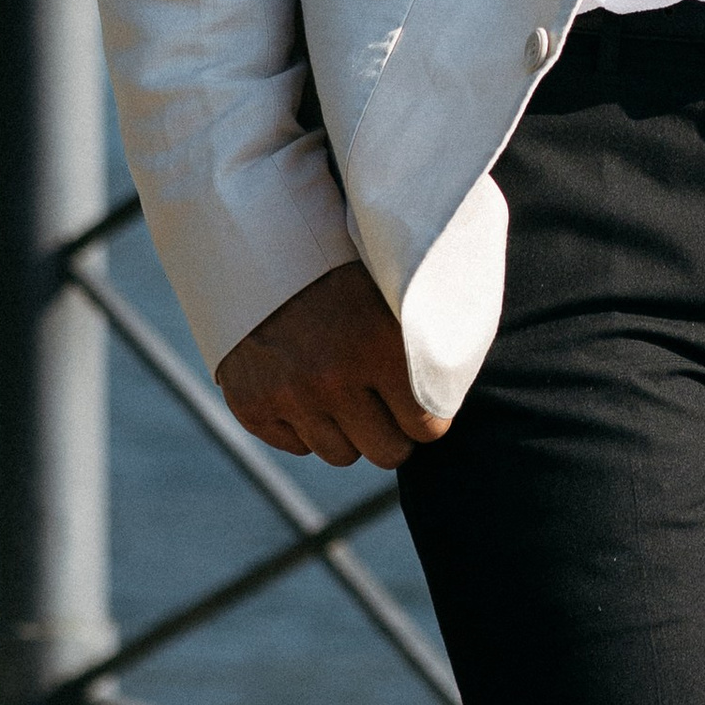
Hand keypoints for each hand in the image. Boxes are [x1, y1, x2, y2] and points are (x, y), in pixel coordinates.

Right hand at [216, 258, 448, 470]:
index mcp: (378, 346)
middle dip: (394, 433)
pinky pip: (298, 446)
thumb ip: (421, 340)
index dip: (429, 418)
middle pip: (387, 453)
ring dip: (349, 431)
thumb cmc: (342, 268)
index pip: (426, 426)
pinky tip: (307, 389)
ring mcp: (289, 397)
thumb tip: (452, 387)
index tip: (424, 405)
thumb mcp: (389, 292)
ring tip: (345, 391)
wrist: (260, 249)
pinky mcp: (252, 407)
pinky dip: (306, 426)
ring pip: (342, 454)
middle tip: (389, 408)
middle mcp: (333, 378)